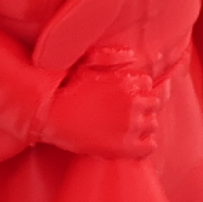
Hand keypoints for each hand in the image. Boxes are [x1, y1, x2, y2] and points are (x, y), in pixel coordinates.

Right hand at [40, 64, 162, 157]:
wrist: (49, 117)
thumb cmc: (63, 90)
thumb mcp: (84, 64)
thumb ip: (110, 56)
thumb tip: (132, 55)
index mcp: (127, 82)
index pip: (147, 84)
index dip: (135, 91)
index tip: (124, 97)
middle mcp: (133, 102)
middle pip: (153, 104)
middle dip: (141, 107)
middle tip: (123, 114)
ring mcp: (131, 125)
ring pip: (152, 124)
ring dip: (142, 125)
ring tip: (124, 128)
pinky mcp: (126, 146)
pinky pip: (150, 146)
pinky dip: (143, 145)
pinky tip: (129, 144)